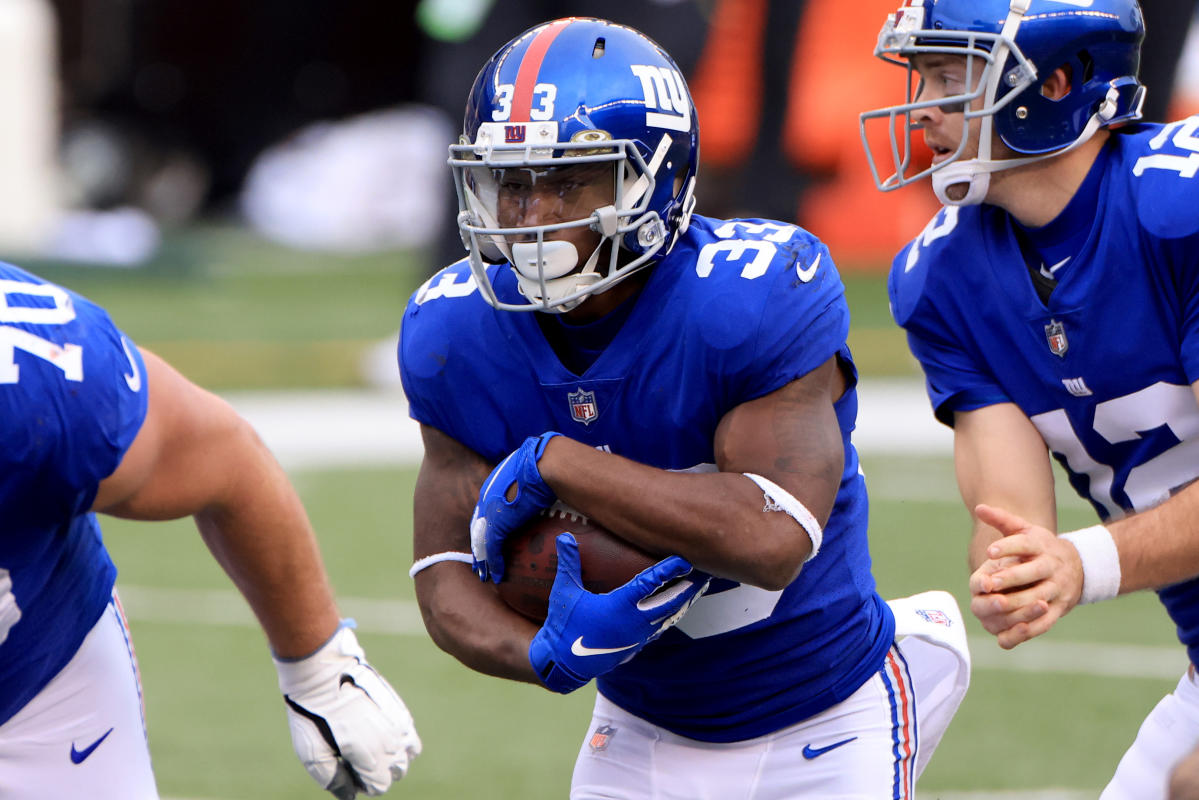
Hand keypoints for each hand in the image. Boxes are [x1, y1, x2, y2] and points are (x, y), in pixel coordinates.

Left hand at [274, 623, 421, 798]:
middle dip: (378, 771)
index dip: (361, 784)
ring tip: (368, 743)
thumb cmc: (313, 714)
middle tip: (353, 756)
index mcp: (371, 755)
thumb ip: (334, 780)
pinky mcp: (399, 706)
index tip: (345, 768)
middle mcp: (392, 740)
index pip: (380, 786)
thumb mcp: (313, 755)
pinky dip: (398, 738)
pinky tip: (375, 728)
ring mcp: (399, 721)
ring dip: (392, 755)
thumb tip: (351, 796)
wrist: (323, 671)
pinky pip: (409, 732)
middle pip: (397, 771)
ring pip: (409, 753)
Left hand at [470, 432, 559, 581]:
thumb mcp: (542, 470)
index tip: (491, 534)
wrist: (547, 464)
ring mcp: (491, 510)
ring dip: (483, 558)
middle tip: (480, 559)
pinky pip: (492, 548)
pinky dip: (493, 563)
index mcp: (498, 480)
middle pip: (480, 524)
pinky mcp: (497, 524)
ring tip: (484, 572)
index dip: (489, 522)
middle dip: (480, 542)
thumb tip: (558, 482)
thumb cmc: (551, 463)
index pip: (488, 506)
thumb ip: (542, 479)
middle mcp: (489, 494)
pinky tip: (496, 575)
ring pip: (481, 539)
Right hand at [529, 533, 708, 693]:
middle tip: (705, 573)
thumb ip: (569, 563)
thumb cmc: (564, 626)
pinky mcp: (637, 645)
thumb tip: (565, 536)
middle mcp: (634, 622)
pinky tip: (677, 608)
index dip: (669, 570)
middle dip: (688, 588)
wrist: (565, 665)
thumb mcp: (565, 592)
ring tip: (698, 589)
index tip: (684, 558)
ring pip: (669, 617)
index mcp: (619, 607)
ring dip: (684, 602)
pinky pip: (660, 628)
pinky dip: (672, 615)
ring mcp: (638, 636)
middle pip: (671, 602)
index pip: (650, 584)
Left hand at [968, 504, 1083, 648]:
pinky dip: (1027, 630)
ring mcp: (1057, 588)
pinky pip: (1044, 622)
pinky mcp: (1059, 609)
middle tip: (990, 583)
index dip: (1008, 547)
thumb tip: (979, 508)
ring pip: (1038, 598)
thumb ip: (1002, 520)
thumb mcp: (1026, 530)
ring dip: (1018, 604)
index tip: (990, 551)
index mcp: (1041, 545)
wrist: (1079, 566)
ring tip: (996, 606)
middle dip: (1012, 578)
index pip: (1025, 544)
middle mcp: (1051, 566)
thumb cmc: (1042, 547)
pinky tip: (1006, 635)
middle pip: (1033, 572)